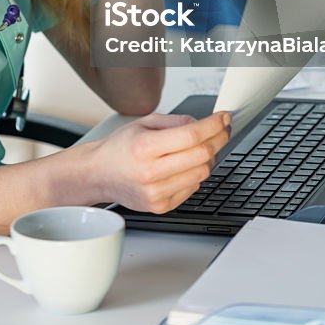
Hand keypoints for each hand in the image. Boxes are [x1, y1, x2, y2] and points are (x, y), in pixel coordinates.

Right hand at [88, 111, 231, 212]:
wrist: (100, 174)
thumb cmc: (120, 148)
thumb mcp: (144, 123)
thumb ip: (175, 122)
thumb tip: (202, 124)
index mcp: (145, 147)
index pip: (191, 136)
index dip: (214, 125)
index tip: (224, 118)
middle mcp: (150, 172)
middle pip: (201, 155)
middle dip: (219, 139)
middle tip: (222, 130)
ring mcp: (156, 193)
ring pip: (202, 173)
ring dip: (209, 158)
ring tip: (202, 148)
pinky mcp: (160, 206)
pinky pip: (193, 188)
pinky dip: (196, 174)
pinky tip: (185, 166)